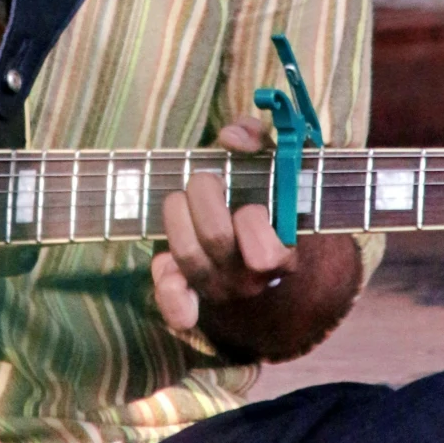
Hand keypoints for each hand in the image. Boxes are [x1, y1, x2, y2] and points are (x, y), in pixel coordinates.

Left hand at [151, 117, 288, 335]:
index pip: (266, 253)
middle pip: (216, 239)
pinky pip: (175, 305)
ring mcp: (218, 289)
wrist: (255, 246)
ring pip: (186, 254)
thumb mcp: (272, 163)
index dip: (252, 221)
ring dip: (176, 214)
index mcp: (279, 254)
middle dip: (204, 193)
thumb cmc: (265, 196)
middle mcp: (249, 279)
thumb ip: (257, 140)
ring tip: (180, 197)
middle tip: (205, 178)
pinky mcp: (190, 295)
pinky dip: (167, 287)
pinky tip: (164, 262)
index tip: (252, 202)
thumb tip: (230, 137)